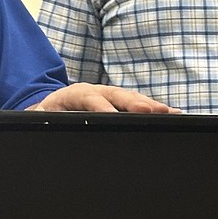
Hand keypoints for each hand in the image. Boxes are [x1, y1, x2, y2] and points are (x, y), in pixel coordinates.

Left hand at [27, 83, 179, 112]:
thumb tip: (48, 127)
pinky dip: (154, 109)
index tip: (112, 115)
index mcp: (74, 94)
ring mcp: (108, 95)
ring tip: (170, 113)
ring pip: (130, 98)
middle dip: (135, 103)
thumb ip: (47, 123)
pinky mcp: (118, 102)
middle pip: (117, 96)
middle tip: (153, 111)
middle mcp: (95, 91)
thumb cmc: (48, 116)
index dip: (102, 107)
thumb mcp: (44, 119)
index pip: (90, 99)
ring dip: (150, 106)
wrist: (48, 107)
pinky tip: (173, 114)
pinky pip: (137, 105)